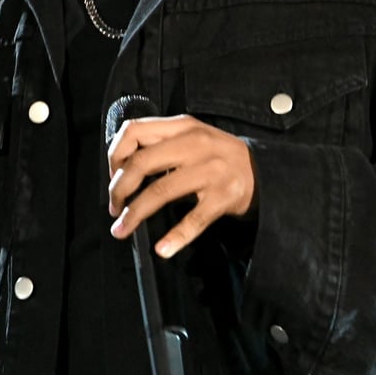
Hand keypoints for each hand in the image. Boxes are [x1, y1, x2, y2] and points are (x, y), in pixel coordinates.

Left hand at [107, 114, 255, 258]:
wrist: (262, 171)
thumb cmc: (218, 155)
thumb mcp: (191, 135)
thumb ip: (160, 142)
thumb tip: (120, 167)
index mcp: (182, 126)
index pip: (134, 131)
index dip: (115, 155)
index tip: (113, 175)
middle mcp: (195, 144)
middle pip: (141, 163)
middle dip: (118, 189)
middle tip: (114, 207)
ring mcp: (210, 171)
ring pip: (160, 191)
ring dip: (135, 214)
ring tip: (122, 229)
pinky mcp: (223, 197)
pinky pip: (193, 219)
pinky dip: (175, 237)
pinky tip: (162, 249)